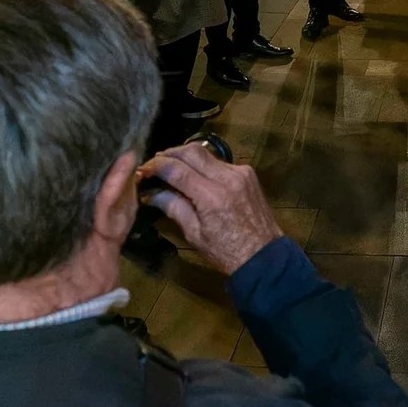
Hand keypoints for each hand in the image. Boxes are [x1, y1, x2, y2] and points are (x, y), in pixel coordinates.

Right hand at [139, 141, 284, 275]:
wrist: (264, 255)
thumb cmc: (225, 252)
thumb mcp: (194, 234)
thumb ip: (174, 208)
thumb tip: (151, 193)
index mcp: (211, 196)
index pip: (177, 169)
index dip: (156, 166)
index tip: (143, 169)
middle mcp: (227, 177)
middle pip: (192, 151)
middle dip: (170, 153)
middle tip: (155, 162)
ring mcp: (240, 172)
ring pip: (207, 153)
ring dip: (187, 157)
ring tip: (171, 167)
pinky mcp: (248, 173)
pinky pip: (220, 162)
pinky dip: (204, 165)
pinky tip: (195, 175)